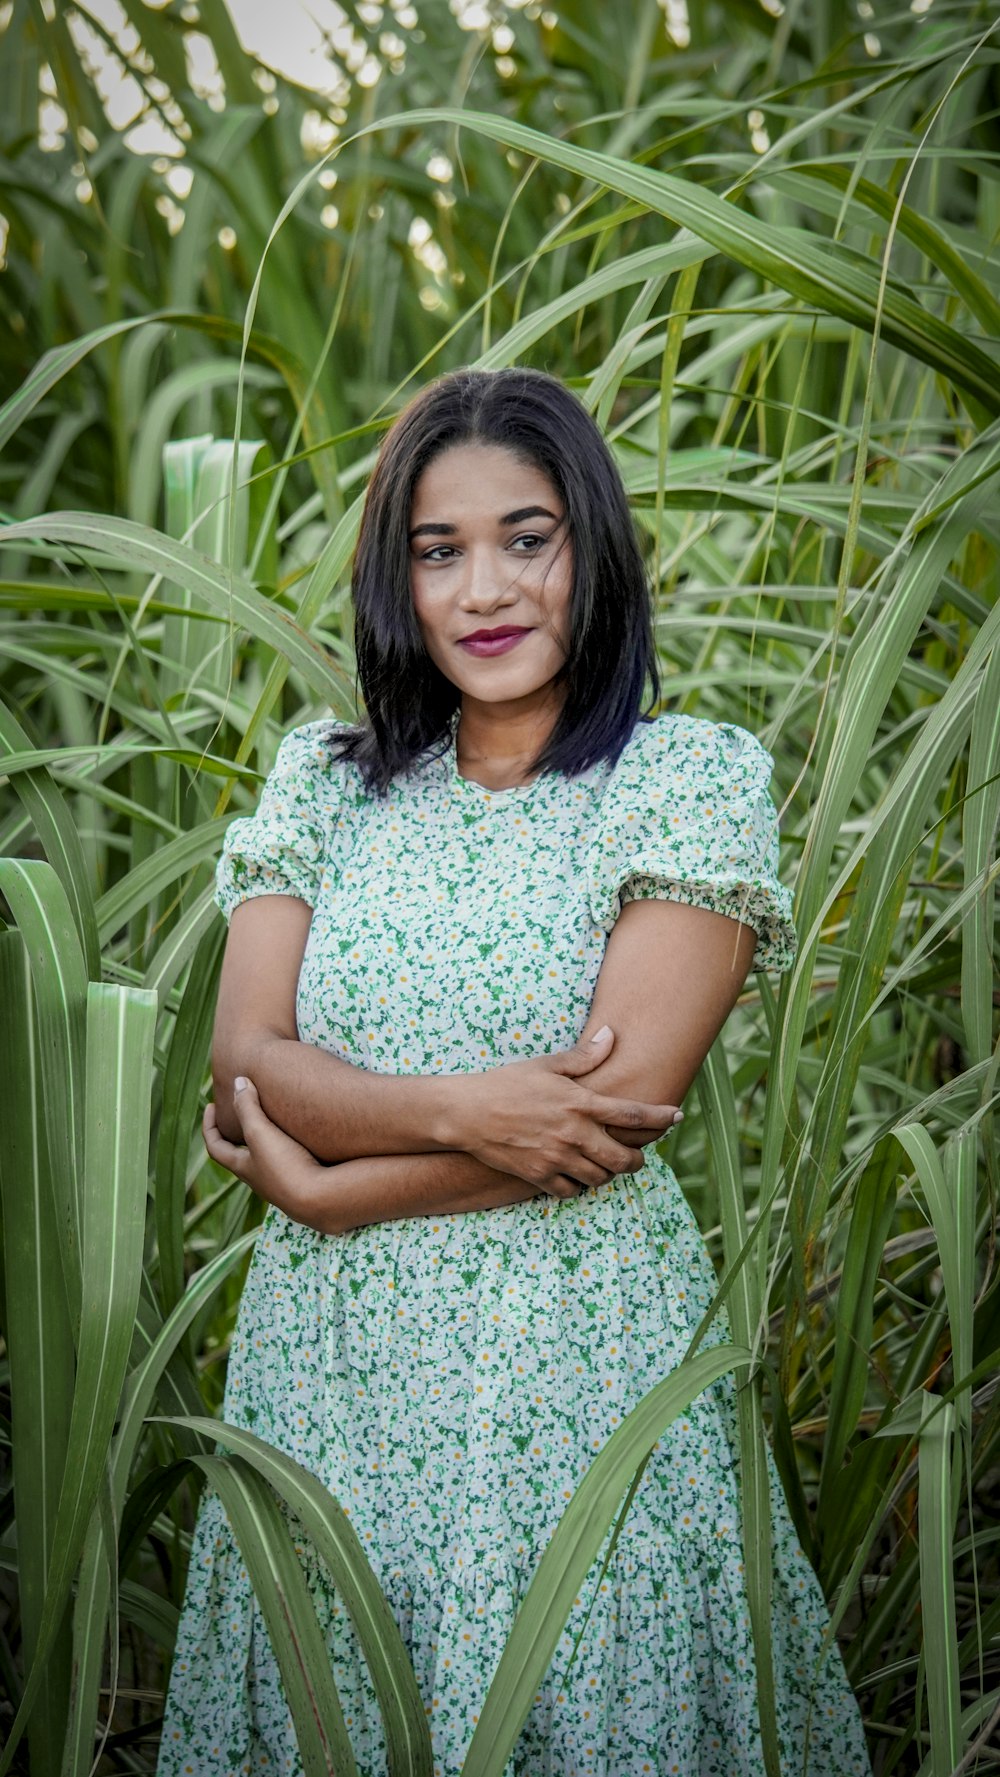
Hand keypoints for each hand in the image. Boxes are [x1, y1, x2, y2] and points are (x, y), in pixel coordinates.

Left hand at [203, 1077, 336, 1233]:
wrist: (321, 1199)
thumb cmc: (285, 1166)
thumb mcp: (260, 1133)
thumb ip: (247, 1107)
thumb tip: (238, 1081)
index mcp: (243, 1167)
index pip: (216, 1147)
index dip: (209, 1125)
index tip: (211, 1105)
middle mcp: (259, 1178)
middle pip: (240, 1154)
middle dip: (238, 1131)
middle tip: (242, 1110)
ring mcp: (282, 1182)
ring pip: (266, 1158)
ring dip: (265, 1138)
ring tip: (272, 1117)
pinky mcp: (304, 1181)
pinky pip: (289, 1160)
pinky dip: (288, 1145)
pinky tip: (302, 1135)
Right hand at [452, 1025, 682, 1190]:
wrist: (466, 1112)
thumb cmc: (507, 1083)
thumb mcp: (547, 1064)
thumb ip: (584, 1056)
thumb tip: (612, 1035)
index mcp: (580, 1103)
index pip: (634, 1114)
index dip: (662, 1117)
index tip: (678, 1116)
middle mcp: (574, 1134)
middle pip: (624, 1158)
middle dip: (637, 1159)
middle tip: (635, 1155)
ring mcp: (557, 1158)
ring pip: (601, 1177)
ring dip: (609, 1172)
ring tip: (606, 1164)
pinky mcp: (539, 1175)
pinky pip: (571, 1191)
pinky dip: (579, 1185)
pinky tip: (576, 1174)